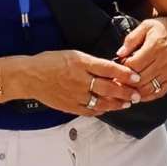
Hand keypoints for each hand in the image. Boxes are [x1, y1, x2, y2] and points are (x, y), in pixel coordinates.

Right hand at [25, 49, 143, 114]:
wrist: (30, 77)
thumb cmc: (50, 62)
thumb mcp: (73, 54)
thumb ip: (91, 63)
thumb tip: (110, 69)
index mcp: (81, 63)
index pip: (108, 69)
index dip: (124, 73)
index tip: (136, 76)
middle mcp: (80, 79)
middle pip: (108, 87)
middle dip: (126, 92)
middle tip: (137, 94)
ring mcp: (75, 95)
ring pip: (101, 102)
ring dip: (117, 103)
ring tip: (127, 103)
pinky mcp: (70, 106)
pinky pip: (89, 111)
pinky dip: (101, 110)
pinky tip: (108, 108)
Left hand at [118, 15, 166, 97]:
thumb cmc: (166, 28)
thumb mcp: (146, 26)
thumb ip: (131, 39)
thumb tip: (120, 53)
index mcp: (156, 46)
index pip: (134, 65)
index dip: (123, 67)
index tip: (120, 65)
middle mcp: (164, 60)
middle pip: (140, 79)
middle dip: (126, 81)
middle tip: (120, 78)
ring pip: (148, 88)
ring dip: (135, 90)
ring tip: (127, 87)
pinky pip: (159, 92)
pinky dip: (148, 96)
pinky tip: (140, 93)